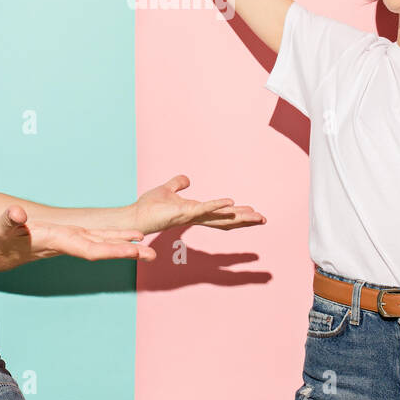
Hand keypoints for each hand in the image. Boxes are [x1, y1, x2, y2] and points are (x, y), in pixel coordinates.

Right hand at [0, 204, 154, 268]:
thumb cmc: (0, 238)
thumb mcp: (2, 226)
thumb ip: (9, 220)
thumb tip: (16, 214)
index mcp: (58, 242)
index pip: (91, 249)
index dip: (113, 250)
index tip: (134, 251)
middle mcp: (70, 244)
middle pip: (104, 249)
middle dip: (128, 251)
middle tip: (153, 255)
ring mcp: (72, 240)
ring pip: (104, 243)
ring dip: (126, 245)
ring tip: (149, 248)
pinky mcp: (71, 236)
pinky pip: (98, 237)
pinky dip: (114, 236)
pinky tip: (130, 237)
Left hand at [130, 174, 266, 234]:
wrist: (136, 215)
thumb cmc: (150, 206)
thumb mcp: (167, 189)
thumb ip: (178, 184)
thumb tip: (187, 179)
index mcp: (196, 212)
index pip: (221, 215)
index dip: (237, 214)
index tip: (253, 212)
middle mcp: (197, 216)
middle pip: (226, 219)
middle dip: (244, 219)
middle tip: (263, 219)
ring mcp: (192, 215)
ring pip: (220, 216)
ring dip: (238, 215)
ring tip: (255, 215)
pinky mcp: (184, 212)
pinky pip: (204, 209)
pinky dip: (217, 205)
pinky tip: (230, 202)